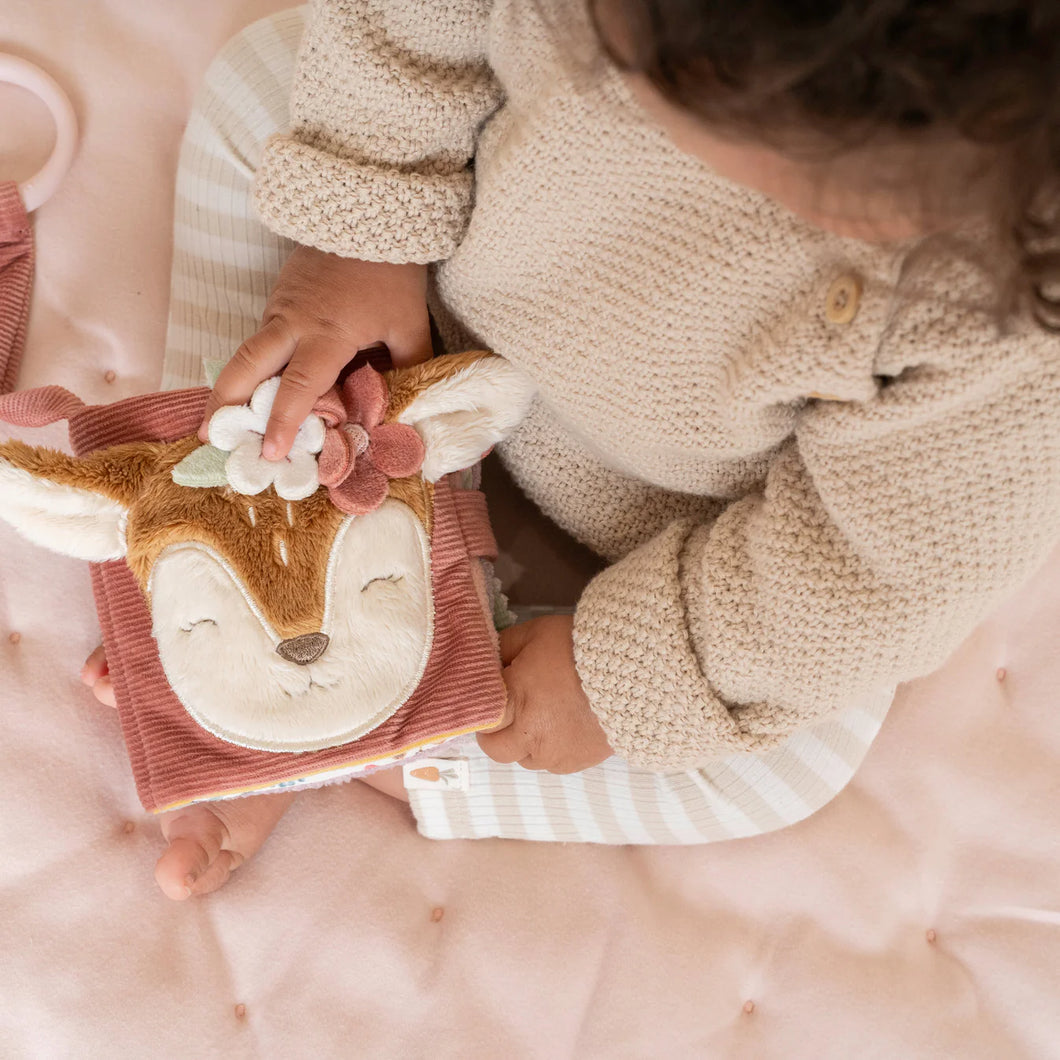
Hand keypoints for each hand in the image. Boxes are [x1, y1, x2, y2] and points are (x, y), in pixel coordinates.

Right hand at [198, 246, 431, 458]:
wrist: (367, 210)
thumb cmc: (391, 272)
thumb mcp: (410, 325)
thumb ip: (409, 369)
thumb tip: (404, 407)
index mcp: (328, 333)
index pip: (300, 387)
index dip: (283, 422)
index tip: (270, 452)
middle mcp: (293, 322)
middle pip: (246, 366)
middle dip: (225, 403)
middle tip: (211, 436)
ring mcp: (280, 307)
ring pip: (248, 352)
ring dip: (232, 386)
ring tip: (220, 421)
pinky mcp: (278, 297)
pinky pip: (262, 338)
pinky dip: (252, 366)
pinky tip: (249, 391)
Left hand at [477, 615, 612, 773]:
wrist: (635, 671)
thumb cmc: (580, 647)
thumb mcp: (534, 634)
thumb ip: (502, 649)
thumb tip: (484, 661)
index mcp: (514, 699)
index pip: (479, 716)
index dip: (482, 707)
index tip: (489, 698)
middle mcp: (528, 734)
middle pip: (494, 748)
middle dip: (497, 731)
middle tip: (511, 710)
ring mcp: (551, 753)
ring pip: (522, 758)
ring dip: (525, 741)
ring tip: (545, 715)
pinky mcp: (573, 763)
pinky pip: (549, 763)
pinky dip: (550, 748)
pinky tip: (564, 724)